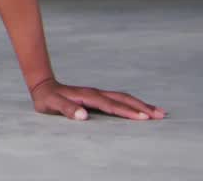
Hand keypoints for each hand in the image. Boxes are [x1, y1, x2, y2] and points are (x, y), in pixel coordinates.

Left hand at [29, 78, 166, 120]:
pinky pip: (119, 99)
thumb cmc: (47, 98)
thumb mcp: (52, 104)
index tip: (143, 117)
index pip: (111, 105)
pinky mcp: (98, 96)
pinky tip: (139, 109)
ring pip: (123, 98)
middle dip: (142, 107)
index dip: (127, 111)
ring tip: (158, 112)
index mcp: (88, 96)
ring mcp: (98, 94)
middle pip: (123, 99)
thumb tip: (83, 116)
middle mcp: (96, 93)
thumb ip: (66, 109)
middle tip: (160, 115)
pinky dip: (132, 104)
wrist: (43, 86)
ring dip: (140, 104)